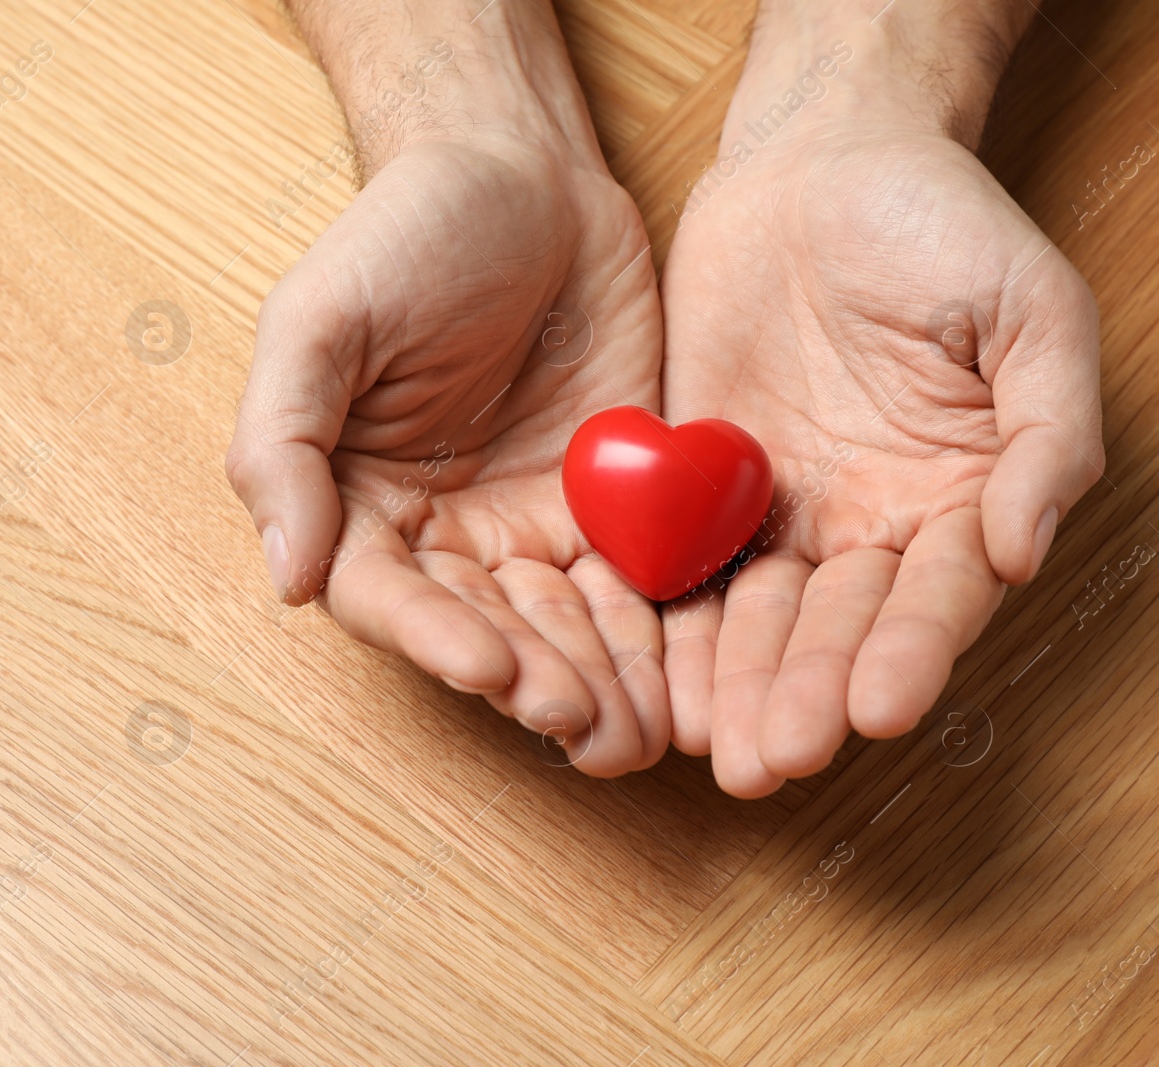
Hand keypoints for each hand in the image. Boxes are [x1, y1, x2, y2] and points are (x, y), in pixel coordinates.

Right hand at [226, 2, 669, 774]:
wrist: (524, 172)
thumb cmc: (405, 234)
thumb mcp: (317, 321)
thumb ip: (285, 443)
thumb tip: (286, 574)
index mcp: (360, 504)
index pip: (386, 595)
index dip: (433, 638)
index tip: (486, 667)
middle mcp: (444, 534)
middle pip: (485, 629)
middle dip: (534, 681)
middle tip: (583, 722)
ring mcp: (533, 524)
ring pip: (566, 627)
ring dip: (601, 682)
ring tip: (639, 730)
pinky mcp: (617, 506)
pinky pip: (639, 582)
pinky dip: (661, 632)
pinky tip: (689, 675)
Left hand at [658, 13, 1103, 795]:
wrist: (818, 163)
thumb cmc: (940, 224)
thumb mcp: (1029, 313)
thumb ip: (1046, 432)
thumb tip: (1025, 549)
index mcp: (959, 497)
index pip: (937, 594)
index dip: (910, 652)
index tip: (878, 710)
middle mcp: (870, 522)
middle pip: (839, 626)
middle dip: (807, 693)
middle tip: (773, 759)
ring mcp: (781, 511)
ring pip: (757, 615)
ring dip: (736, 682)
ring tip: (716, 749)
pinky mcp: (700, 487)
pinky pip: (682, 562)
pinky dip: (669, 617)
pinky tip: (650, 672)